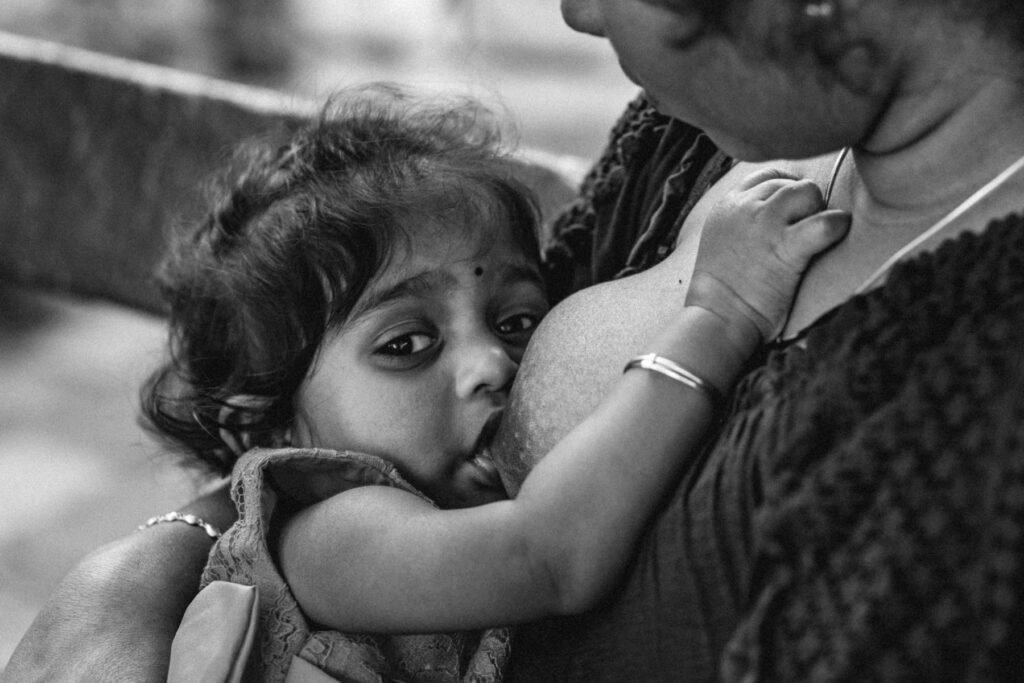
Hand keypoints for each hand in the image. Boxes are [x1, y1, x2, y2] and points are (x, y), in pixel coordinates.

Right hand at [686, 168, 849, 341]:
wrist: (717, 318)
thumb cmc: (722, 290)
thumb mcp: (721, 240)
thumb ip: (741, 220)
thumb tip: (775, 211)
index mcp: (727, 206)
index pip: (765, 176)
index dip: (786, 187)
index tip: (794, 210)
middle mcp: (744, 208)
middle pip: (789, 183)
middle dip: (803, 203)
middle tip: (804, 231)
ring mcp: (764, 224)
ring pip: (807, 191)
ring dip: (818, 209)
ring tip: (815, 235)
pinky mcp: (785, 248)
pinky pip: (825, 223)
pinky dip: (837, 226)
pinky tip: (836, 234)